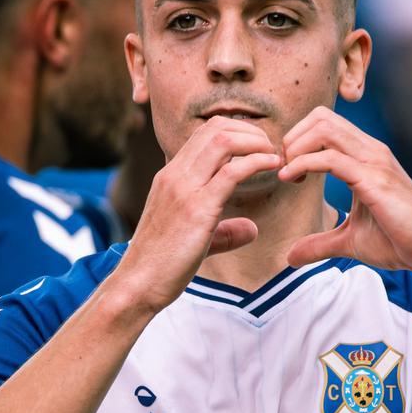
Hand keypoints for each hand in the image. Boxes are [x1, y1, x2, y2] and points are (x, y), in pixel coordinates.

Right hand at [114, 117, 281, 310]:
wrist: (137, 284)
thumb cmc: (162, 264)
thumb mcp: (195, 239)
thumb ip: (224, 232)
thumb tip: (251, 229)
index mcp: (171, 176)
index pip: (205, 133)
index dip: (237, 131)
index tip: (259, 148)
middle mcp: (174, 174)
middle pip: (216, 128)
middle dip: (251, 131)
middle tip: (271, 149)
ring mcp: (183, 189)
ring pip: (223, 141)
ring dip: (256, 142)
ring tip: (274, 155)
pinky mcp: (196, 209)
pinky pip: (231, 172)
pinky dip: (257, 162)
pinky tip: (273, 165)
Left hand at [278, 107, 411, 271]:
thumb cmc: (399, 242)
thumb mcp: (349, 241)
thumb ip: (319, 243)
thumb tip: (290, 257)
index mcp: (366, 155)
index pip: (325, 122)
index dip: (298, 139)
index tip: (286, 169)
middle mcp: (371, 150)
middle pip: (321, 116)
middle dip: (292, 138)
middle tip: (282, 169)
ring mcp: (375, 162)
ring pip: (324, 129)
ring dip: (295, 147)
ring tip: (285, 174)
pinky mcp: (375, 180)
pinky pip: (332, 159)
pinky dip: (303, 164)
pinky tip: (291, 180)